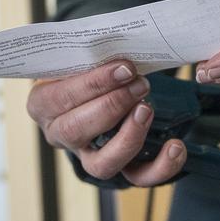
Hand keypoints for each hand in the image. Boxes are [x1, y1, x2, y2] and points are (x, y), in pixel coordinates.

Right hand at [26, 61, 186, 185]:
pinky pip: (138, 178)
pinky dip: (161, 166)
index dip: (93, 84)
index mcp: (43, 104)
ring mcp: (88, 156)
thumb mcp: (80, 56)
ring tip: (147, 109)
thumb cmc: (86, 67)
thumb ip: (90, 54)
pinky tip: (176, 145)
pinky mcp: (119, 168)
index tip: (124, 67)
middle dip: (112, 106)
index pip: (59, 98)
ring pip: (102, 164)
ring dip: (128, 137)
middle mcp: (60, 135)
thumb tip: (118, 42)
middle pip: (76, 131)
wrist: (99, 85)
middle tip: (139, 84)